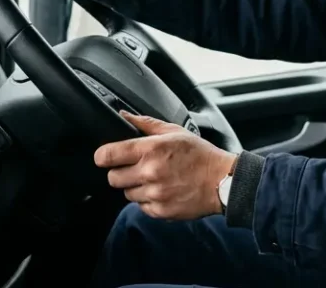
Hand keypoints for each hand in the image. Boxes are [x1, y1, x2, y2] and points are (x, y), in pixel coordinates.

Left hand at [95, 111, 236, 220]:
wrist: (222, 182)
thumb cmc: (200, 155)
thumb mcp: (174, 131)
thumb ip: (146, 124)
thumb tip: (123, 116)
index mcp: (150, 150)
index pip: (108, 155)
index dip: (103, 156)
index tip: (105, 157)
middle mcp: (149, 173)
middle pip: (113, 178)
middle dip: (120, 172)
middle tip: (135, 168)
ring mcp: (154, 194)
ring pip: (126, 193)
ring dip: (135, 187)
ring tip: (153, 179)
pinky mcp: (160, 211)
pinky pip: (141, 206)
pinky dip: (147, 200)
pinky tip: (161, 190)